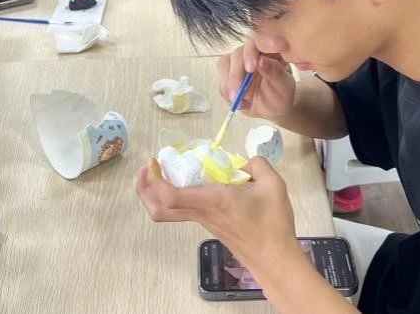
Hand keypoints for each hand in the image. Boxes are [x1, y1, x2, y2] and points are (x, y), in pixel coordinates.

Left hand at [136, 157, 298, 274]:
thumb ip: (258, 164)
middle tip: (148, 167)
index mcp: (213, 200)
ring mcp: (204, 221)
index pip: (171, 196)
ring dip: (157, 193)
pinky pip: (183, 211)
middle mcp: (202, 212)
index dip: (154, 180)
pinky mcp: (210, 226)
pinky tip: (188, 182)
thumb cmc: (273, 223)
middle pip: (159, 210)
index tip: (154, 161)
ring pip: (169, 212)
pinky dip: (174, 196)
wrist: (274, 258)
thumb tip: (245, 163)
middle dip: (145, 189)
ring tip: (162, 171)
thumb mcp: (273, 184)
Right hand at [218, 39, 295, 118]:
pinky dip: (227, 92)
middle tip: (240, 91)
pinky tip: (241, 102)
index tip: (253, 66)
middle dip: (237, 73)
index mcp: (270, 49)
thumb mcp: (284, 87)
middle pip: (238, 53)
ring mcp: (238, 59)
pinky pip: (221, 78)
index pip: (259, 40)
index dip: (253, 50)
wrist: (269, 107)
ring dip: (230, 84)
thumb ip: (275, 73)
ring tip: (243, 102)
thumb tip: (260, 61)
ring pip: (225, 63)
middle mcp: (252, 50)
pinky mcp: (227, 70)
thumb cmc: (280, 94)